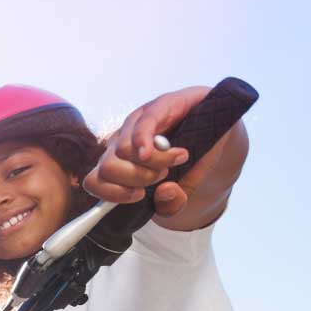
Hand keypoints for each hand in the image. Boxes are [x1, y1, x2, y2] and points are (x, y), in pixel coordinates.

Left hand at [83, 86, 207, 214]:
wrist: (218, 132)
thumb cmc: (191, 164)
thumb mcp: (182, 192)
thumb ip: (172, 204)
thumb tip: (164, 192)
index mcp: (118, 165)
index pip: (93, 181)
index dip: (112, 194)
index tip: (140, 196)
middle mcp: (121, 142)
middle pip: (107, 168)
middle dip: (136, 179)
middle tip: (162, 175)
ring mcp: (136, 122)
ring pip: (124, 149)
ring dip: (154, 163)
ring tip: (177, 158)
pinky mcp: (158, 106)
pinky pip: (143, 123)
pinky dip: (147, 140)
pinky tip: (166, 148)